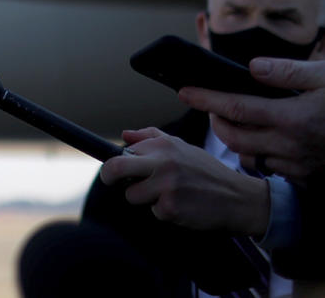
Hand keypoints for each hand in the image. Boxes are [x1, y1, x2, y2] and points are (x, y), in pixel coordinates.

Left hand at [100, 128, 269, 235]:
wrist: (239, 198)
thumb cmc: (207, 172)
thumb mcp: (182, 147)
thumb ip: (151, 137)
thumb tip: (124, 135)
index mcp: (163, 145)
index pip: (123, 152)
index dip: (116, 162)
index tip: (115, 169)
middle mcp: (163, 163)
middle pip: (114, 168)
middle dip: (109, 177)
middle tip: (113, 181)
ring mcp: (166, 186)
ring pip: (131, 195)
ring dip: (144, 199)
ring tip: (167, 194)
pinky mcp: (170, 208)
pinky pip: (153, 212)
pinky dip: (163, 212)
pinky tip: (181, 205)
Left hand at [179, 58, 324, 186]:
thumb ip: (289, 72)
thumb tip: (253, 68)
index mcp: (293, 118)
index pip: (235, 108)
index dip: (206, 99)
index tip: (184, 91)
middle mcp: (292, 146)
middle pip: (234, 139)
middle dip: (215, 122)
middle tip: (210, 106)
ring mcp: (300, 165)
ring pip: (250, 157)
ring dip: (236, 140)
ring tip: (234, 121)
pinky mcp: (309, 177)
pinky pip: (272, 168)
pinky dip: (261, 154)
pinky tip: (265, 138)